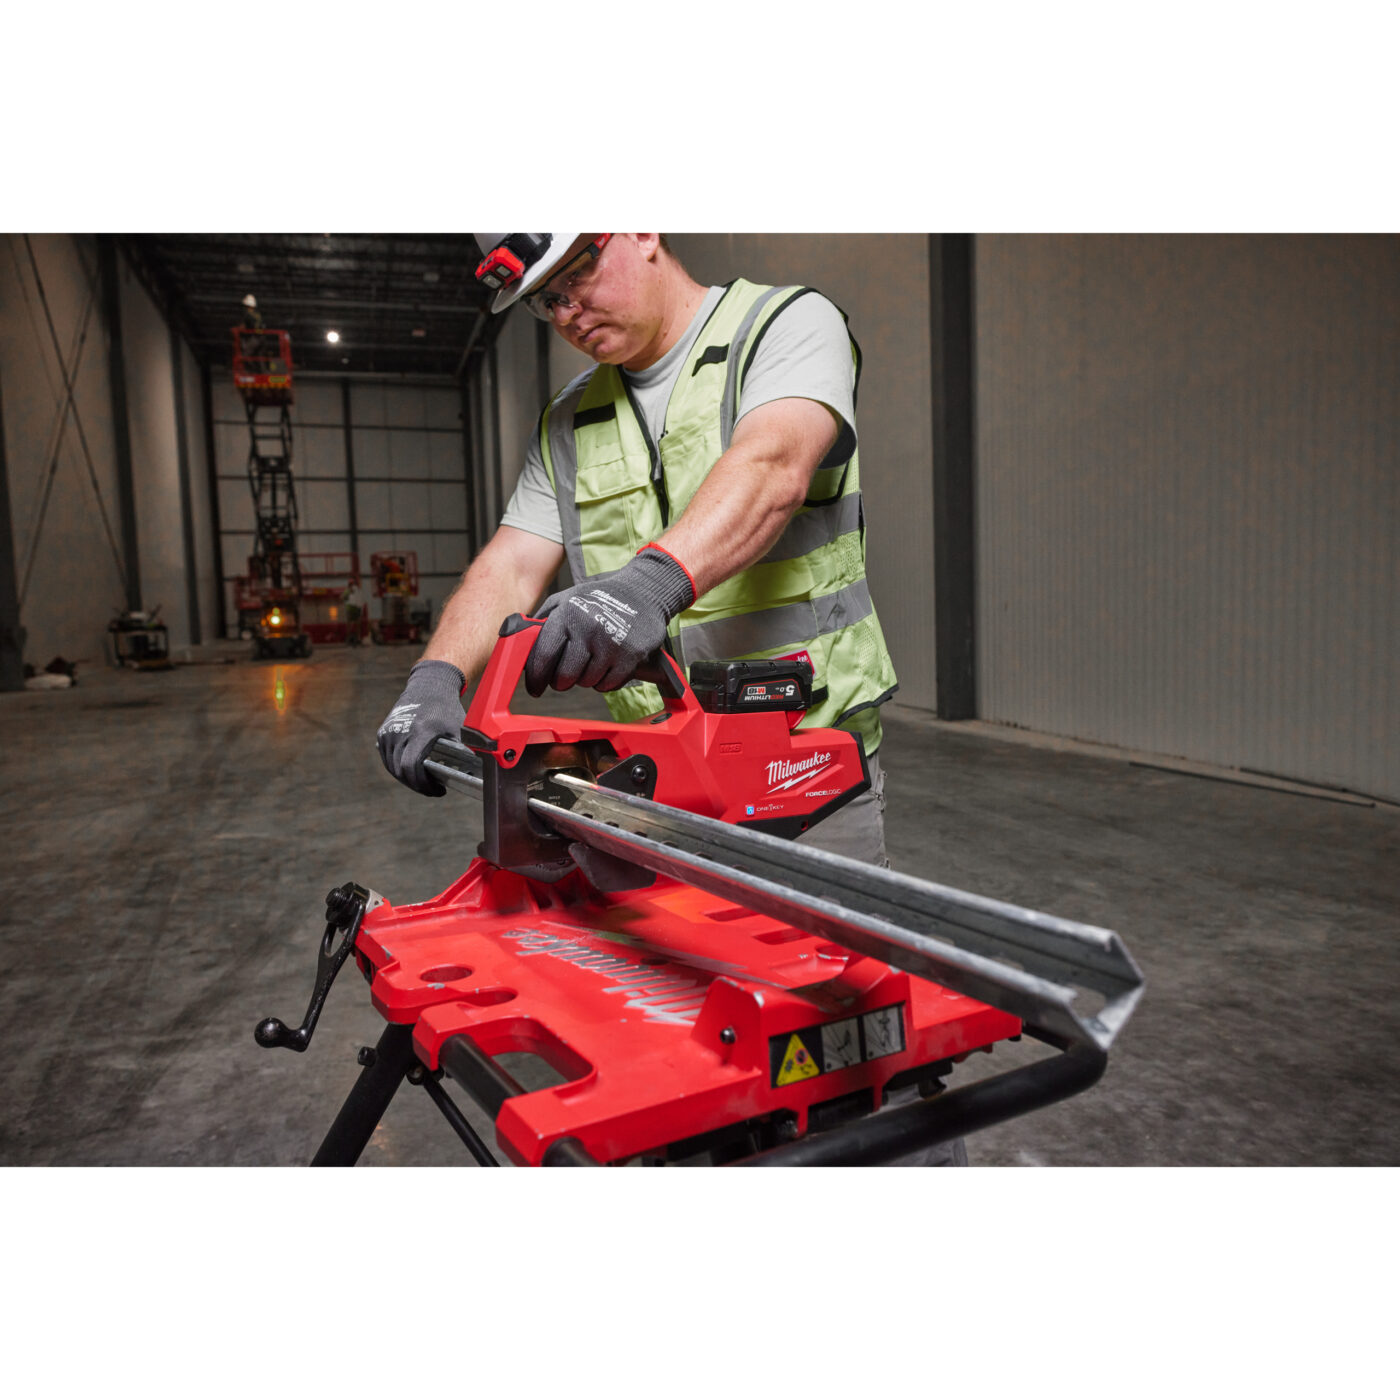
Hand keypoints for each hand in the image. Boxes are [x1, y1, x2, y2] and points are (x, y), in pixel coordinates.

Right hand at [376, 660, 465, 795]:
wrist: (429, 686)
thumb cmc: (446, 708)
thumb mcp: (458, 729)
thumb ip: (463, 751)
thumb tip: (477, 773)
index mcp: (419, 732)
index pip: (411, 768)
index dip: (423, 785)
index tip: (438, 790)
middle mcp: (399, 732)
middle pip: (401, 772)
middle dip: (418, 785)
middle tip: (433, 789)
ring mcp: (388, 733)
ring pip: (392, 768)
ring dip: (407, 778)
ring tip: (424, 781)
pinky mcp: (383, 733)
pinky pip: (387, 759)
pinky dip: (398, 768)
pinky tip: (413, 771)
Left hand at [524, 546, 693, 696]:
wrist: (643, 592)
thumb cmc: (598, 599)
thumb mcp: (566, 599)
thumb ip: (543, 621)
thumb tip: (519, 645)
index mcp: (567, 614)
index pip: (543, 655)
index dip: (536, 677)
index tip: (535, 688)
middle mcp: (588, 628)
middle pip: (565, 676)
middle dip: (562, 681)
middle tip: (565, 677)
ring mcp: (611, 643)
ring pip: (587, 683)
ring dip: (586, 679)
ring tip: (592, 662)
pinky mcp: (631, 656)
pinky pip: (608, 685)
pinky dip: (605, 682)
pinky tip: (607, 666)